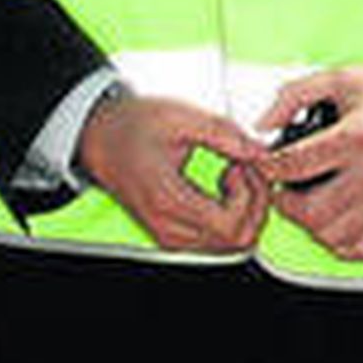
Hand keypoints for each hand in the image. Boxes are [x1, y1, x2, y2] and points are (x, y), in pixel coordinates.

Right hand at [78, 93, 267, 254]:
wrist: (103, 138)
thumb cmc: (133, 126)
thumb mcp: (179, 116)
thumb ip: (223, 132)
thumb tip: (258, 150)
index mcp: (167, 199)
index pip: (230, 224)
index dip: (250, 194)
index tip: (242, 163)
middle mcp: (169, 228)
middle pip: (236, 241)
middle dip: (255, 202)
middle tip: (245, 166)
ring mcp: (171, 237)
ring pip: (230, 246)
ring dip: (246, 211)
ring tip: (234, 173)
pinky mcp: (174, 236)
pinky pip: (217, 241)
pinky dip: (233, 217)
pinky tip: (225, 186)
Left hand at [258, 67, 362, 261]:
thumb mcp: (343, 78)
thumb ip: (296, 95)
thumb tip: (264, 122)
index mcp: (358, 136)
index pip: (295, 164)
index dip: (269, 166)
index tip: (265, 163)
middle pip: (311, 210)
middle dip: (285, 203)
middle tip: (282, 189)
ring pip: (333, 236)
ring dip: (310, 225)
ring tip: (305, 204)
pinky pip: (361, 249)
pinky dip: (339, 243)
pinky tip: (332, 221)